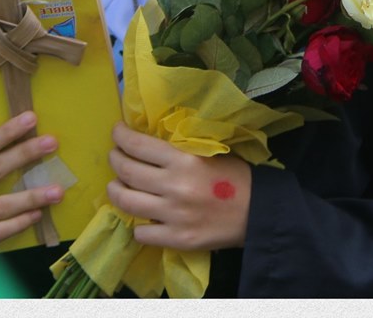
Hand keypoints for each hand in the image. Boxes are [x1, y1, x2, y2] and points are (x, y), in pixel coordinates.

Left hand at [106, 122, 250, 250]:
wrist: (258, 211)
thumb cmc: (234, 176)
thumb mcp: (206, 151)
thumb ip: (177, 150)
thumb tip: (146, 143)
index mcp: (183, 159)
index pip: (137, 145)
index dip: (120, 136)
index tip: (117, 132)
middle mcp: (173, 186)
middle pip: (126, 171)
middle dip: (115, 160)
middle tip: (115, 156)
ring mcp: (173, 215)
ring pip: (126, 202)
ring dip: (115, 191)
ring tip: (116, 186)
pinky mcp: (177, 239)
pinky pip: (142, 234)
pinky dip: (137, 226)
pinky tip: (141, 219)